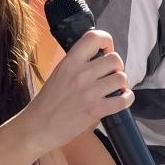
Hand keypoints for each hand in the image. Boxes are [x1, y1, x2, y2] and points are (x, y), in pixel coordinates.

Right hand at [21, 30, 130, 155]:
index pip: (94, 37)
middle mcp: (80, 74)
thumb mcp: (58, 74)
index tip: (106, 50)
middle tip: (110, 75)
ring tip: (114, 89)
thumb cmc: (46, 102)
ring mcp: (89, 92)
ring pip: (121, 78)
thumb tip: (98, 59)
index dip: (106, 41)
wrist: (38, 126)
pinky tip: (121, 99)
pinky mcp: (96, 110)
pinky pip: (124, 99)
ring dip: (121, 83)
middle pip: (114, 59)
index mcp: (69, 62)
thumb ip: (76, 64)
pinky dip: (127, 98)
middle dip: (117, 67)